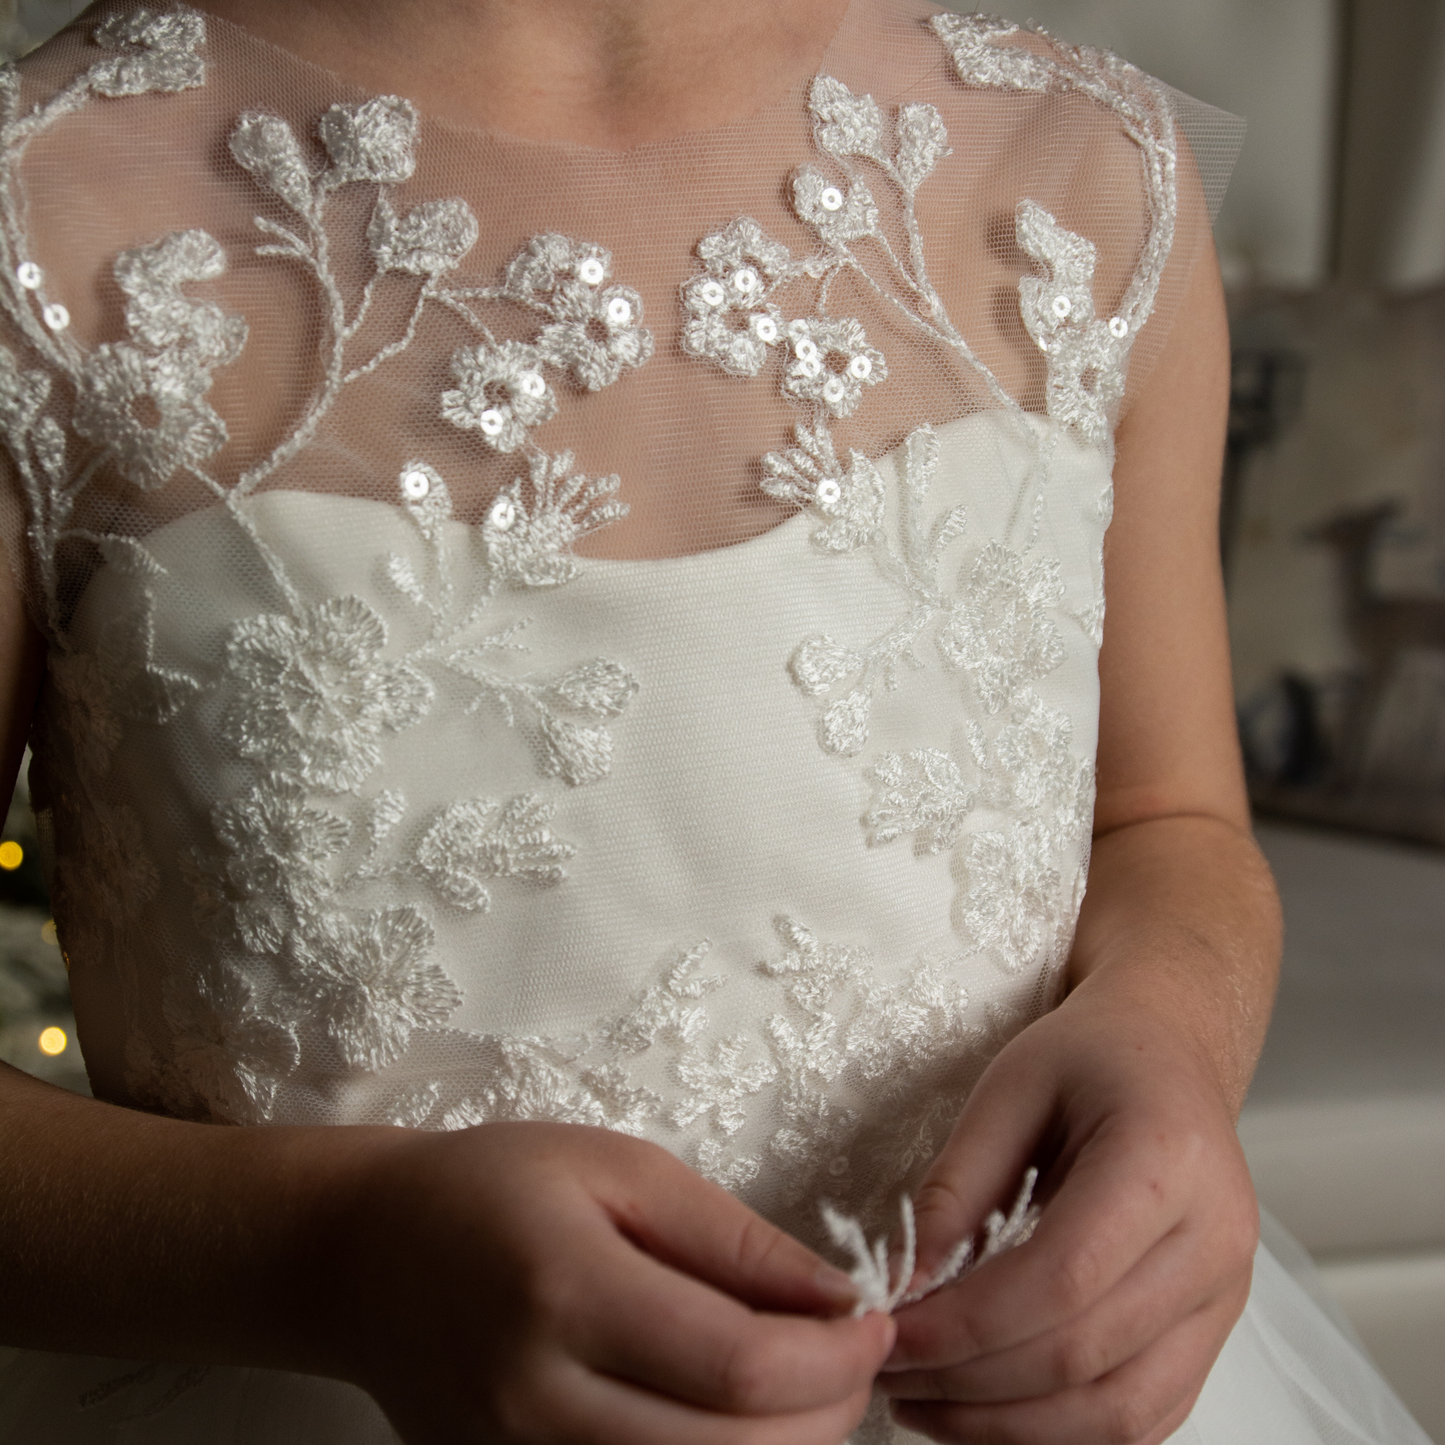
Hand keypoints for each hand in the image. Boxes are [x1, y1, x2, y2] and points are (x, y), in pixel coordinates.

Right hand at [324, 1121, 894, 1444]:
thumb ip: (732, 1239)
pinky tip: (737, 1424)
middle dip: (826, 1416)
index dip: (833, 1356)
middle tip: (852, 1358)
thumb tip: (837, 1297)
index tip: (873, 1319)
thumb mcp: (621, 1169)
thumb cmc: (498, 1185)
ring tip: (804, 1391)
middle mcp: (538, 1402)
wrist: (368, 1255)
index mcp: (566, 1292)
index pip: (738, 1365)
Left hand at [877, 972, 1257, 1444]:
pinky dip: (1060, 1431)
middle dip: (972, 1383)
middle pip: (1086, 1355)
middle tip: (887, 1373)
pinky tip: (986, 1414)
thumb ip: (957, 1187)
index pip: (1063, 1278)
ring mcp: (1225, 1297)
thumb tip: (906, 1287)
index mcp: (1164, 1159)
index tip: (889, 1334)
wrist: (1166, 1053)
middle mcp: (1214, 1240)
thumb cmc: (1088, 1058)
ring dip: (1010, 1428)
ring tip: (923, 1404)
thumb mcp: (1007, 1089)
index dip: (967, 1325)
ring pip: (1119, 1411)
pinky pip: (1143, 1417)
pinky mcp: (1214, 1332)